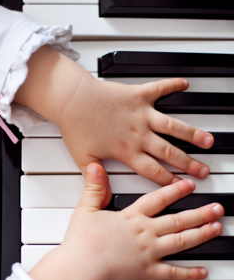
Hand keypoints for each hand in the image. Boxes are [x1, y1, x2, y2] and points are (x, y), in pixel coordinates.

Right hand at [29, 163, 222, 279]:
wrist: (81, 269)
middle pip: (178, 220)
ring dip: (201, 234)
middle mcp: (145, 233)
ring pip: (181, 242)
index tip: (189, 185)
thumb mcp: (85, 209)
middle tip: (217, 208)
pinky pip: (172, 273)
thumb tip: (94, 167)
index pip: (158, 199)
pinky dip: (189, 273)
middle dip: (200, 212)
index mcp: (131, 217)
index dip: (175, 191)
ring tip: (217, 228)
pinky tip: (202, 272)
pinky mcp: (147, 272)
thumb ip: (94, 188)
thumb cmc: (81, 243)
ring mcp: (148, 253)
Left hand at [57, 74, 213, 197]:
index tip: (183, 186)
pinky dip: (172, 85)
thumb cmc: (75, 127)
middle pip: (169, 152)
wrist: (71, 99)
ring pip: (173, 126)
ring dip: (192, 133)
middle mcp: (138, 134)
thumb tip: (101, 195)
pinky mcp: (138, 95)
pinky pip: (159, 88)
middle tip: (203, 170)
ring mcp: (141, 114)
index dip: (170, 181)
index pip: (153, 171)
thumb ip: (95, 178)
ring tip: (208, 140)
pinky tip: (185, 84)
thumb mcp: (83, 159)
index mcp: (126, 151)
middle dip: (188, 163)